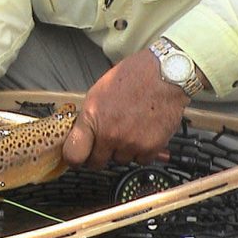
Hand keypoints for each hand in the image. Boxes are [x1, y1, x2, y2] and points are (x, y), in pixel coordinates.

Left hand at [62, 49, 188, 168]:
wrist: (165, 74)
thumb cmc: (131, 78)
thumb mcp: (98, 93)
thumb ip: (88, 119)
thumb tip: (80, 136)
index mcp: (91, 118)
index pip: (73, 155)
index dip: (74, 159)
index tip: (78, 158)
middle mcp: (109, 134)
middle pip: (96, 163)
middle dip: (99, 155)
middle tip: (106, 142)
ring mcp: (130, 143)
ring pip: (119, 160)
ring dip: (122, 150)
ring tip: (129, 129)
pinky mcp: (150, 148)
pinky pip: (140, 160)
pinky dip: (141, 151)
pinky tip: (143, 133)